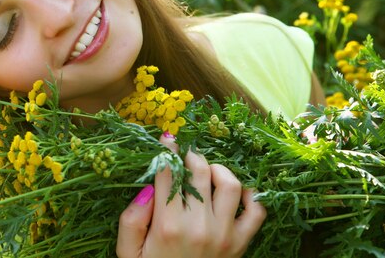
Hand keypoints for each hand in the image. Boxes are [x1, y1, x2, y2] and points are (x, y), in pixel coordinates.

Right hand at [116, 133, 265, 257]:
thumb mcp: (127, 252)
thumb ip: (131, 219)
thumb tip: (148, 188)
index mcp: (167, 225)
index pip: (169, 173)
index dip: (167, 150)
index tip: (167, 139)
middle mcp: (198, 225)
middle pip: (199, 171)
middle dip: (190, 156)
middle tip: (185, 156)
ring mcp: (223, 234)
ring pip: (229, 184)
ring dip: (218, 170)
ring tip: (207, 172)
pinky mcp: (240, 244)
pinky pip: (256, 212)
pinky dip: (252, 196)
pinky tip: (237, 193)